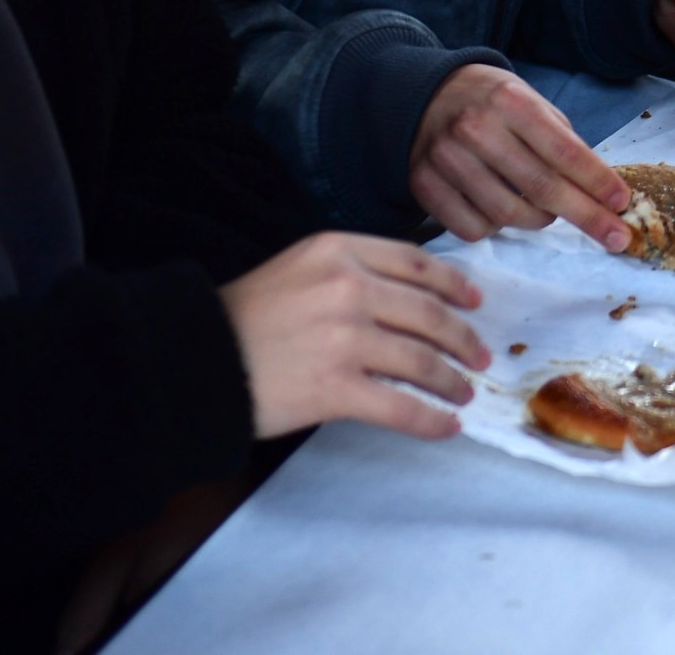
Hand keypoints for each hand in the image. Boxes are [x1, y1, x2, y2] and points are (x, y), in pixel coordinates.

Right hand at [219, 232, 490, 440]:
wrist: (193, 359)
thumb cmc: (243, 317)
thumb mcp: (296, 269)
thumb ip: (348, 273)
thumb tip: (406, 301)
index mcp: (338, 250)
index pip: (416, 263)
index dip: (454, 285)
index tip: (474, 302)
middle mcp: (348, 287)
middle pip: (428, 313)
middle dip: (463, 338)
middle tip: (480, 355)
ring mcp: (345, 337)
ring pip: (422, 360)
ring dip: (451, 381)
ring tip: (464, 393)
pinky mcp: (336, 388)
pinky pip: (401, 407)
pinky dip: (430, 420)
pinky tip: (446, 425)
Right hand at [409, 64, 632, 247]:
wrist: (425, 95)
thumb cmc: (491, 102)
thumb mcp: (530, 101)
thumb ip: (562, 140)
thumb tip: (600, 189)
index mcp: (511, 102)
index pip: (565, 152)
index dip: (598, 182)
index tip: (622, 204)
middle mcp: (476, 128)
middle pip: (542, 188)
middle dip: (587, 216)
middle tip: (616, 237)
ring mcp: (446, 159)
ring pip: (509, 215)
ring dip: (540, 221)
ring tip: (549, 212)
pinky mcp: (424, 185)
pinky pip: (473, 228)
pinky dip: (497, 228)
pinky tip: (503, 210)